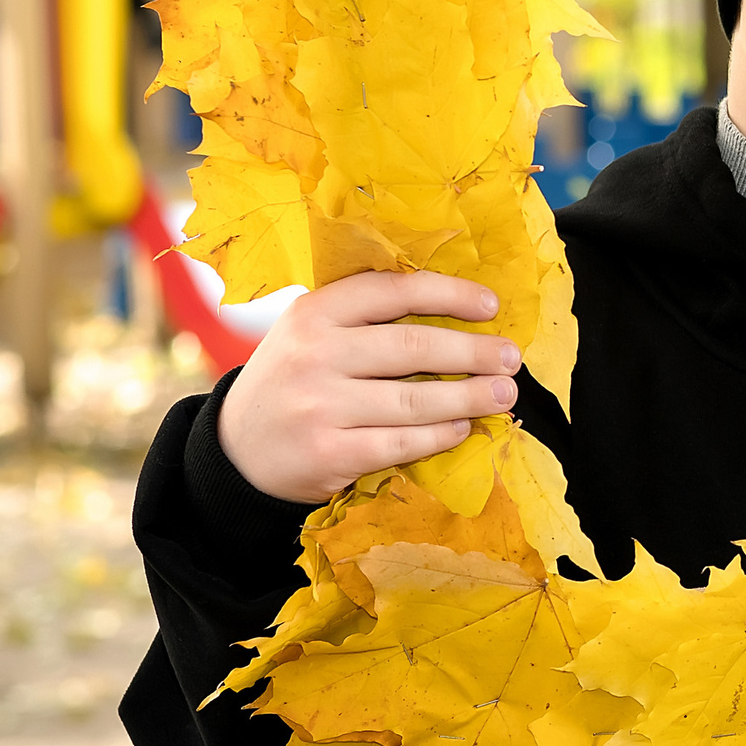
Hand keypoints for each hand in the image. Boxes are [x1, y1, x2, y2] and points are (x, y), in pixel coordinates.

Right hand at [218, 272, 518, 503]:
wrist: (234, 450)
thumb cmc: (293, 381)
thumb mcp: (311, 334)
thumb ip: (365, 317)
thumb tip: (457, 310)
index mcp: (314, 313)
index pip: (394, 291)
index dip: (450, 294)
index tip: (491, 306)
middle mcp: (314, 354)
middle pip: (413, 347)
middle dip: (473, 352)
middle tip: (511, 357)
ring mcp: (320, 406)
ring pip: (415, 400)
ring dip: (470, 397)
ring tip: (503, 394)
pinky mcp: (329, 454)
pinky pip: (402, 442)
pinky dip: (440, 435)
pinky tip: (463, 427)